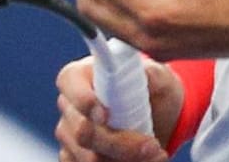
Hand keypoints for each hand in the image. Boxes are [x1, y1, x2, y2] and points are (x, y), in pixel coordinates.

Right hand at [54, 56, 178, 161]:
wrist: (157, 119)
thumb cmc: (152, 90)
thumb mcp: (159, 78)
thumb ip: (153, 73)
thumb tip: (148, 75)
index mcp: (80, 75)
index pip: (69, 83)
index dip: (84, 100)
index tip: (105, 114)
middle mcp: (69, 106)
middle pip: (83, 131)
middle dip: (121, 144)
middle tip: (152, 145)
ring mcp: (69, 135)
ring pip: (89, 158)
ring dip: (127, 160)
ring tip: (155, 154)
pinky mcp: (74, 158)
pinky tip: (142, 161)